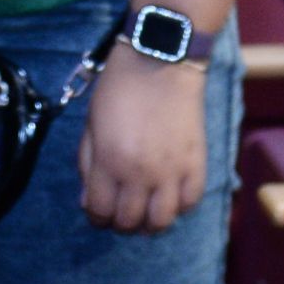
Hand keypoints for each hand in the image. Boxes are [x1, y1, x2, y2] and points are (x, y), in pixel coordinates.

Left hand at [78, 40, 206, 233]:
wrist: (161, 60)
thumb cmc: (119, 86)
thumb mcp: (91, 121)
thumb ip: (87, 162)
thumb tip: (87, 199)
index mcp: (110, 160)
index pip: (100, 211)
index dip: (96, 217)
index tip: (98, 212)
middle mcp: (140, 173)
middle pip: (130, 222)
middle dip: (120, 222)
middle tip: (120, 210)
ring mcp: (172, 171)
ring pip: (162, 222)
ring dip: (150, 222)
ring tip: (145, 209)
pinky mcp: (197, 164)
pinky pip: (190, 203)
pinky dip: (178, 206)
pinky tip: (169, 194)